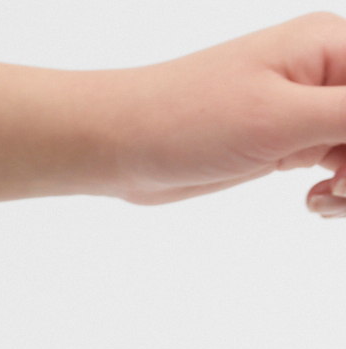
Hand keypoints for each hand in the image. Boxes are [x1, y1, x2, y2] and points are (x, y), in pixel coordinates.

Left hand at [101, 14, 345, 210]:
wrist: (122, 144)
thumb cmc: (190, 119)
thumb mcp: (285, 119)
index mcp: (334, 46)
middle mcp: (328, 71)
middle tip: (336, 191)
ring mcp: (308, 107)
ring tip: (323, 202)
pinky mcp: (288, 141)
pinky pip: (338, 165)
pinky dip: (335, 191)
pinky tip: (312, 204)